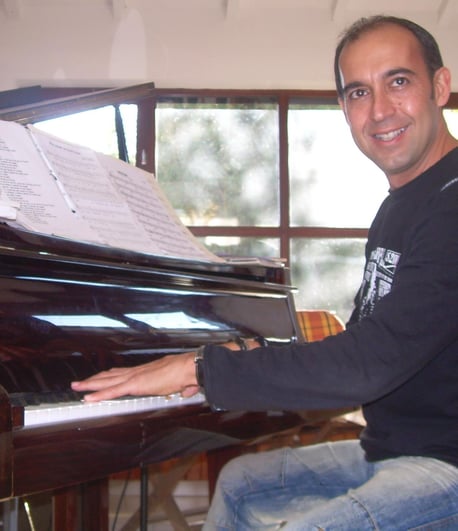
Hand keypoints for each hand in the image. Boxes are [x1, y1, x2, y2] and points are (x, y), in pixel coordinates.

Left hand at [71, 352, 197, 401]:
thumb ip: (184, 388)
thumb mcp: (185, 383)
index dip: (111, 375)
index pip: (124, 372)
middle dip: (95, 379)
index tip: (102, 377)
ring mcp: (135, 377)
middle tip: (81, 382)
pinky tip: (88, 398)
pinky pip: (112, 391)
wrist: (190, 367)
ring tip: (77, 387)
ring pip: (107, 381)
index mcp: (148, 371)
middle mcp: (138, 371)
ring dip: (90, 385)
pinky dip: (99, 395)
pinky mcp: (135, 385)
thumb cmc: (189, 373)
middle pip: (111, 374)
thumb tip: (189, 391)